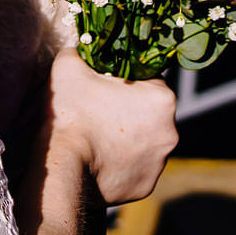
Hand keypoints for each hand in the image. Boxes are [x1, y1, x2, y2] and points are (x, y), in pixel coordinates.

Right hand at [46, 49, 177, 204]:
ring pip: (145, 142)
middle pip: (150, 113)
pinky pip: (136, 168)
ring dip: (127, 138)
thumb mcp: (69, 68)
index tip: (105, 87)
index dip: (126, 81)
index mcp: (162, 98)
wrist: (63, 165)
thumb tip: (81, 49)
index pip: (149, 81)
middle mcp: (171, 131)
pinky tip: (100, 160)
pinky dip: (121, 164)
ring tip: (96, 139)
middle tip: (98, 112)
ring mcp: (161, 162)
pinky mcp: (147, 185)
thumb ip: (80, 52)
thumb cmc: (71, 112)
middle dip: (129, 111)